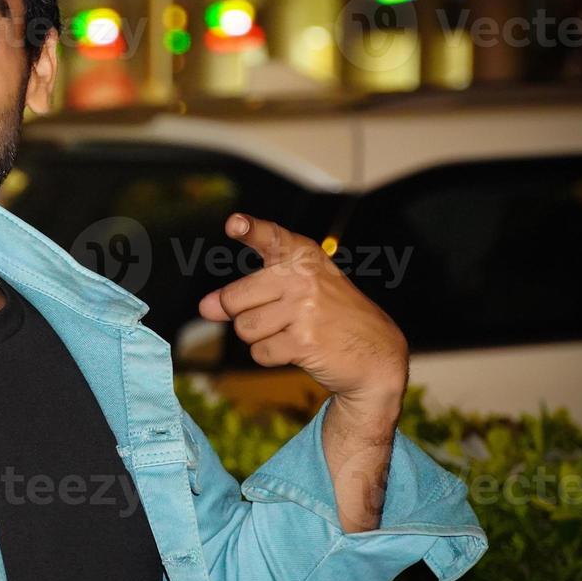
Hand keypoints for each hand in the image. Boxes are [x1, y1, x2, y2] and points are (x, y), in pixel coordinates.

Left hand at [197, 214, 407, 426]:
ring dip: (261, 338)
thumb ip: (248, 293)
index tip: (234, 223)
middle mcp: (304, 277)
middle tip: (279, 318)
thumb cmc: (329, 318)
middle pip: (234, 299)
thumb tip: (205, 307)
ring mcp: (305, 308)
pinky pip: (259, 353)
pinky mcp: (304, 341)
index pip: (272, 237)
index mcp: (304, 257)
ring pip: (244, 328)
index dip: (250, 229)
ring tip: (293, 333)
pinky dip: (272, 357)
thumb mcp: (295, 292)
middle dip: (245, 315)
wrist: (376, 354)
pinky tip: (299, 350)